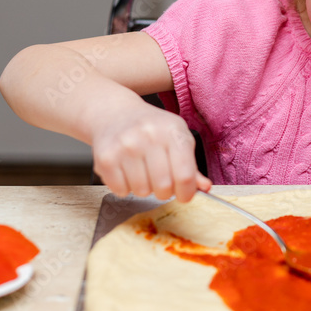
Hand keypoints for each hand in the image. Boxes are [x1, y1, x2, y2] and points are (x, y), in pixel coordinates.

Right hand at [90, 101, 211, 201]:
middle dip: (164, 191)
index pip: (185, 175)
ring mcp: (126, 146)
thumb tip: (205, 187)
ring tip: (141, 172)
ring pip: (141, 191)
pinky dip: (125, 188)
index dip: (187, 193)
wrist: (114, 114)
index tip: (184, 196)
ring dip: (143, 189)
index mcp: (173, 131)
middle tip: (160, 182)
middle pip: (163, 186)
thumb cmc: (151, 128)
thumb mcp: (176, 138)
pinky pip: (120, 190)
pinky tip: (126, 172)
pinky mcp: (106, 157)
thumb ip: (191, 166)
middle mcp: (149, 135)